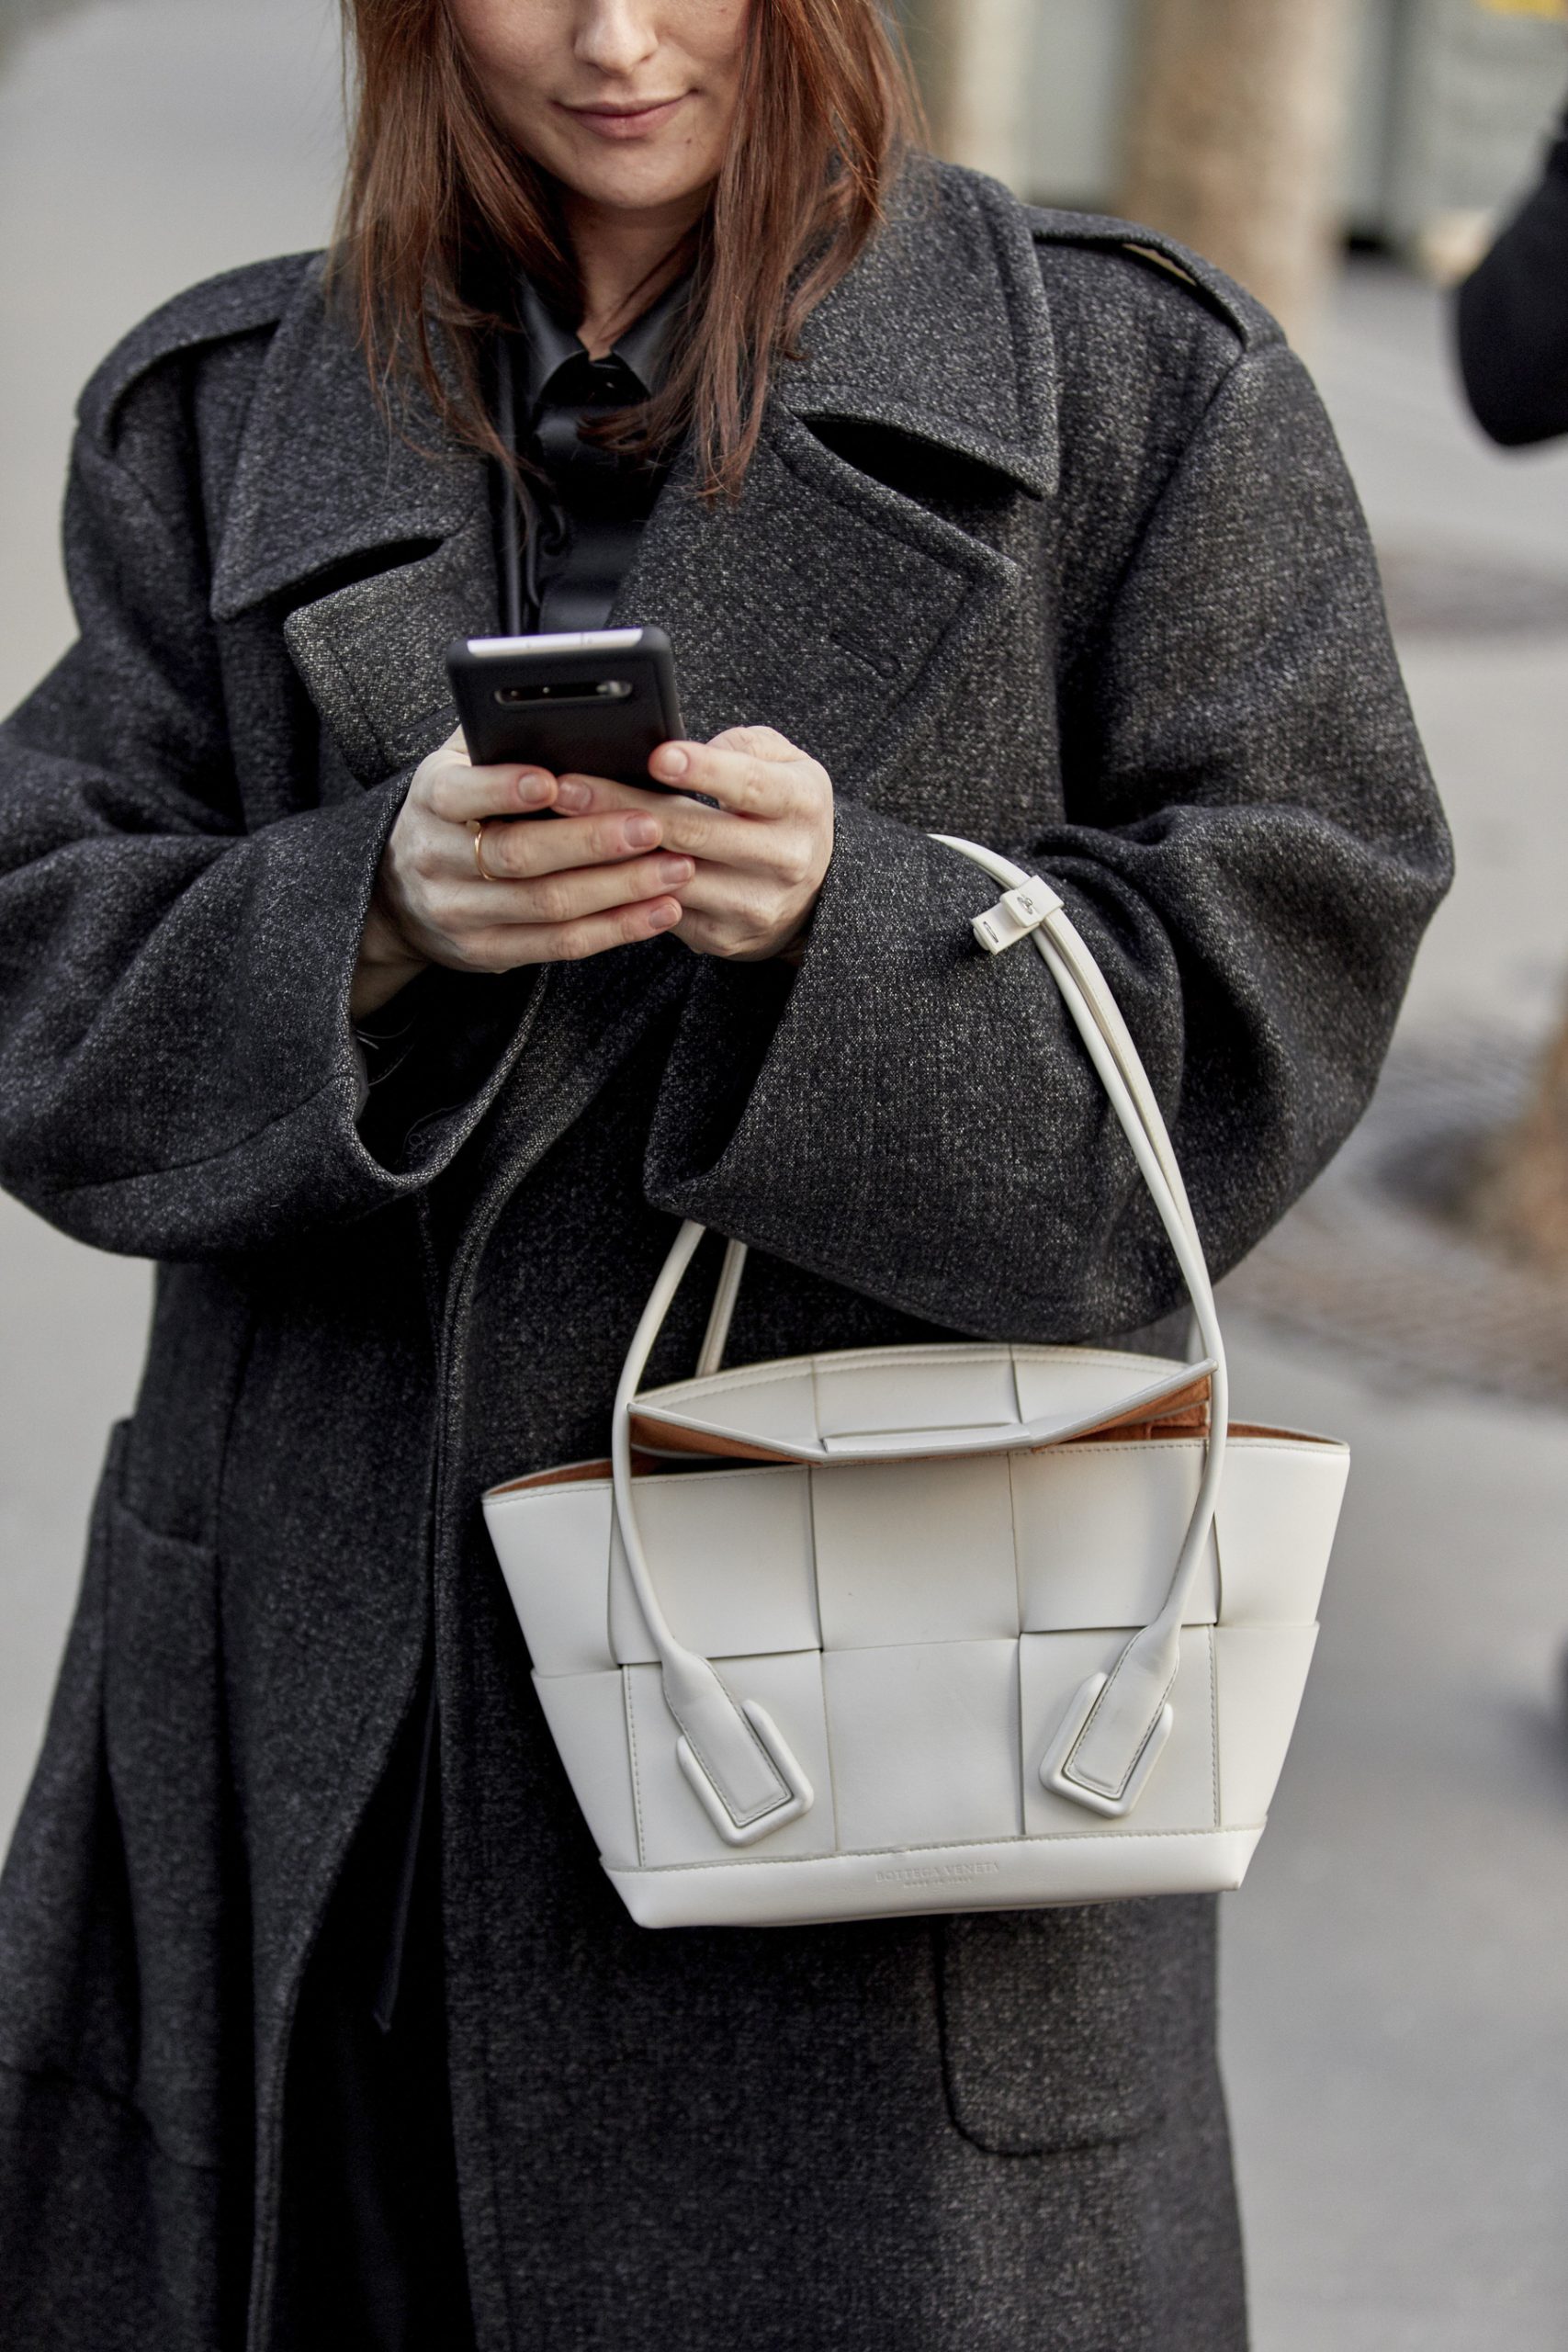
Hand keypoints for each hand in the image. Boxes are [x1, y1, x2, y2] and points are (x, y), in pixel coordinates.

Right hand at [351, 727, 695, 1016]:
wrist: (398, 894)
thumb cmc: (456, 811)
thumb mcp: (459, 766)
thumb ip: (499, 738)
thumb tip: (560, 708)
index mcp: (431, 801)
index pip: (460, 794)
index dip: (504, 789)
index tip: (554, 782)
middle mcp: (437, 859)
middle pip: (519, 855)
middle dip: (592, 841)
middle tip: (652, 826)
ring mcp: (461, 913)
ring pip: (548, 905)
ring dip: (619, 889)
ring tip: (675, 868)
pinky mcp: (488, 952)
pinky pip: (560, 945)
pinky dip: (616, 928)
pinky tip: (659, 911)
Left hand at [555, 726, 833, 963]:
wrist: (814, 892)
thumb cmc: (779, 810)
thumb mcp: (784, 765)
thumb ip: (742, 748)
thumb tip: (679, 749)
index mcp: (800, 805)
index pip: (750, 786)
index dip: (704, 770)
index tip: (658, 756)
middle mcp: (785, 860)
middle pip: (695, 833)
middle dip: (625, 807)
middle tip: (568, 787)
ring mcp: (753, 905)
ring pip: (669, 878)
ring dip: (609, 853)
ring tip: (559, 827)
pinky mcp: (724, 937)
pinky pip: (659, 911)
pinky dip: (618, 889)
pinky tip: (580, 867)